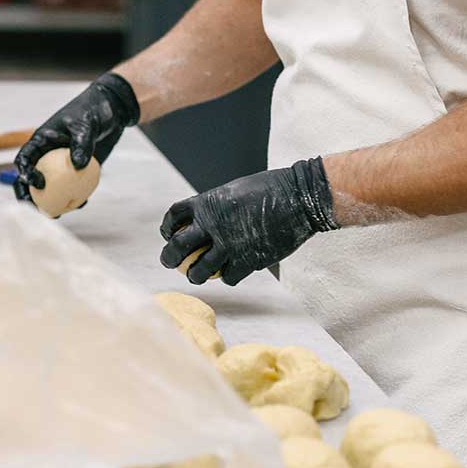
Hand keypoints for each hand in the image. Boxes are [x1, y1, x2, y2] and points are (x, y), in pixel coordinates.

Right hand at [13, 72, 140, 205]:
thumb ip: (81, 144)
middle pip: (30, 178)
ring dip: (49, 203)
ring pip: (50, 187)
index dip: (25, 173)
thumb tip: (78, 167)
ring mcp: (61, 165)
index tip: (39, 184)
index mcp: (41, 142)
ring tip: (56, 215)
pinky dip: (73, 197)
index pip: (25, 159)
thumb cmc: (92, 112)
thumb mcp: (85, 125)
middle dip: (28, 196)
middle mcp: (47, 155)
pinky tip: (81, 205)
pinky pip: (71, 187)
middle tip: (37, 209)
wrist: (110, 113)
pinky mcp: (76, 170)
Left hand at [158, 157, 338, 285]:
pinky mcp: (248, 260)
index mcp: (207, 203)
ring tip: (196, 276)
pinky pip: (228, 277)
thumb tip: (201, 222)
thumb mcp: (232, 191)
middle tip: (170, 263)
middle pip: (177, 247)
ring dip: (195, 275)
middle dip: (170, 258)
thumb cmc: (269, 190)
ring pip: (200, 270)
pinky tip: (229, 273)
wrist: (299, 198)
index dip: (167, 227)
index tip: (169, 235)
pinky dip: (226, 277)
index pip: (173, 216)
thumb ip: (214, 208)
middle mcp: (213, 225)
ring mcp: (230, 245)